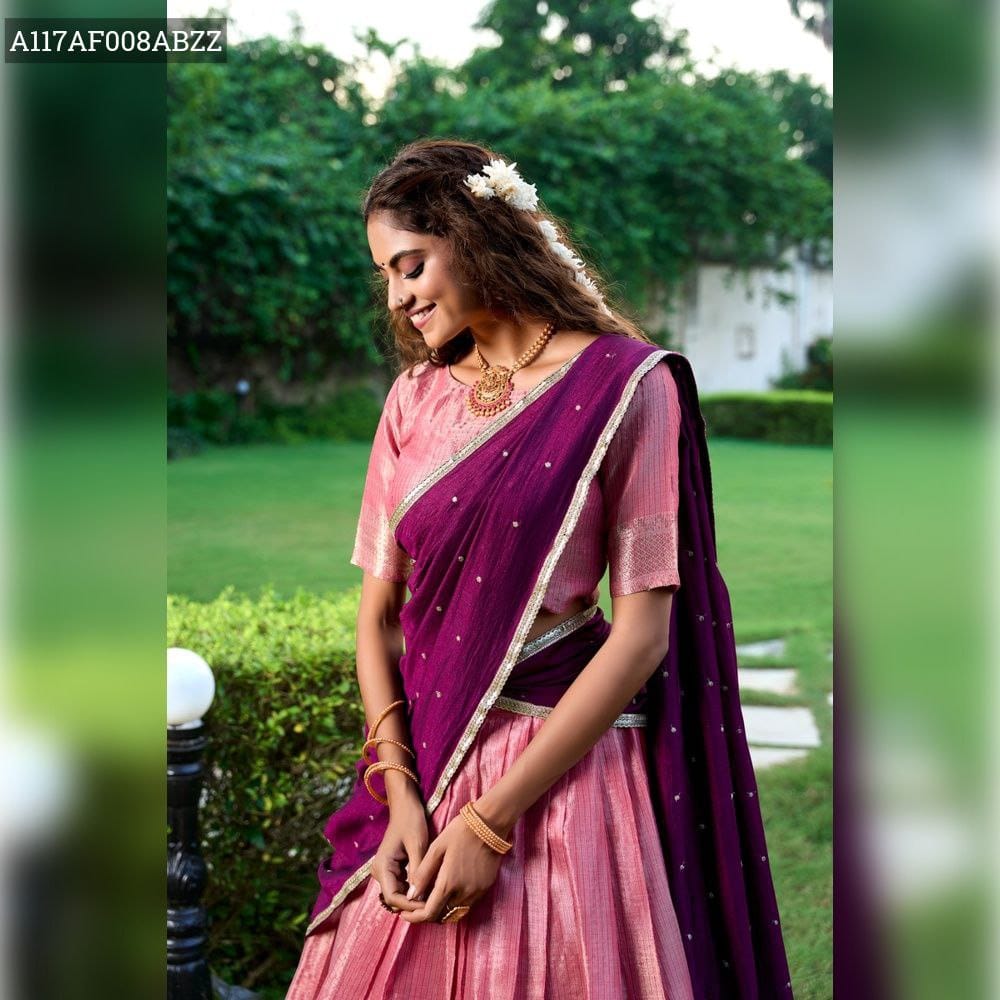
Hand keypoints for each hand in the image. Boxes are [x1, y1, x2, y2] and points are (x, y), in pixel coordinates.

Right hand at [370, 788, 429, 914]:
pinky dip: (414, 890)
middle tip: (434, 904)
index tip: (429, 905)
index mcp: (382, 867)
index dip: (410, 906)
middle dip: (413, 904)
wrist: (405, 806)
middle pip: (395, 899)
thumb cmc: (411, 821)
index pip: (393, 898)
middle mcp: (379, 872)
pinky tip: (428, 888)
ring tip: (433, 898)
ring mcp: (385, 871)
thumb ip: (417, 872)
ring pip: (399, 895)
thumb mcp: (417, 846)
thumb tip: (418, 898)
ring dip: (414, 898)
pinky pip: (402, 886)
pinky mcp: (393, 869)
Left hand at [399, 811, 505, 922]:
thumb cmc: (459, 833)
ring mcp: (477, 892)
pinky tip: (450, 890)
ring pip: (455, 911)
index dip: (415, 917)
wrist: (489, 824)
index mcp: (448, 883)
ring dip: (442, 909)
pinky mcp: (486, 887)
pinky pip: (467, 903)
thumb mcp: (436, 849)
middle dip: (427, 914)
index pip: (429, 913)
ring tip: (431, 898)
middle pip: (442, 916)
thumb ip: (422, 874)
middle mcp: (464, 893)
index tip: (405, 913)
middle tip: (417, 905)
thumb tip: (411, 895)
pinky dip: (456, 902)